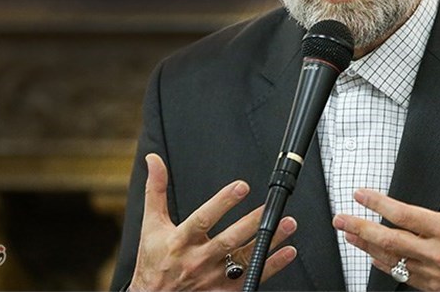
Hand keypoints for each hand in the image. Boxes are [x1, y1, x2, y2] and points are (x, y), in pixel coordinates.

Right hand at [130, 153, 296, 290]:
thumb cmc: (154, 260)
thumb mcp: (151, 225)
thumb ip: (156, 191)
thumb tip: (154, 160)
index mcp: (180, 240)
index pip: (203, 219)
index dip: (223, 202)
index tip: (241, 187)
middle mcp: (198, 260)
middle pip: (229, 240)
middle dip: (252, 222)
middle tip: (271, 207)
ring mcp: (212, 277)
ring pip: (245, 258)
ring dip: (269, 242)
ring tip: (288, 224)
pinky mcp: (224, 291)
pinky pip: (252, 278)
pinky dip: (272, 265)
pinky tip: (287, 251)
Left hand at [332, 135, 439, 290]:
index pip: (404, 215)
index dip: (378, 204)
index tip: (360, 194)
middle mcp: (437, 254)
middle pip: (389, 241)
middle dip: (360, 228)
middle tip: (340, 219)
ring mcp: (435, 274)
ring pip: (392, 262)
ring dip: (367, 248)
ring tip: (350, 236)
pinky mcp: (437, 287)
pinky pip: (404, 277)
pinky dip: (387, 266)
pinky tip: (377, 259)